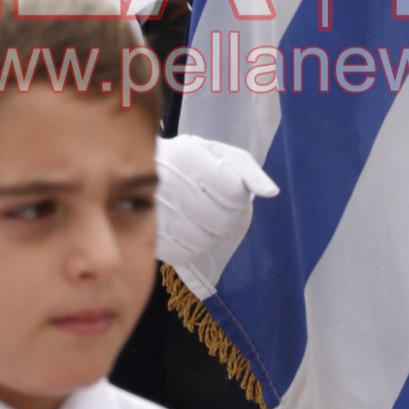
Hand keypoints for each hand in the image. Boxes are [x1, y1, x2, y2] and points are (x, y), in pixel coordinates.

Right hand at [155, 133, 278, 271]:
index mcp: (186, 156)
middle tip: (211, 202)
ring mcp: (153, 212)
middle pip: (221, 220)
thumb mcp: (217, 154)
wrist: (138, 172)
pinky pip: (183, 254)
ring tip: (197, 216)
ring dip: (209, 232)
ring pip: (204, 241)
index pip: (233, 192)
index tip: (225, 187)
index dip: (237, 194)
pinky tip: (184, 229)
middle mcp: (167, 183)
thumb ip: (248, 170)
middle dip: (225, 214)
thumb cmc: (187, 162)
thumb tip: (271, 193)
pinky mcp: (146, 236)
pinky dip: (190, 246)